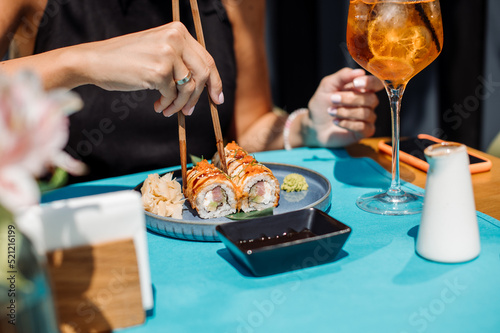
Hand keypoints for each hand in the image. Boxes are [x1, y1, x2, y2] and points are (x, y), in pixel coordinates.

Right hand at [81, 21, 222, 115]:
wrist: (95, 61)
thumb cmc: (126, 59)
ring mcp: (168, 54)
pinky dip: (166, 104)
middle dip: (198, 96)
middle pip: (203, 74)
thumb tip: (205, 85)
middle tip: (189, 111)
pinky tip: (157, 105)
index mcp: (178, 31)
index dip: (215, 81)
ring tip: (168, 109)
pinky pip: (172, 95)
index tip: (217, 98)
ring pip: (188, 87)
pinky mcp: (159, 71)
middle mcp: (175, 38)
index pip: (206, 59)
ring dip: (180, 104)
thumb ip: (181, 60)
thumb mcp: (158, 50)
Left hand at [304, 67, 383, 146]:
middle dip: (350, 99)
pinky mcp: (364, 132)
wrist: (314, 125)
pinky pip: (363, 127)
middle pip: (371, 99)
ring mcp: (367, 118)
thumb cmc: (322, 104)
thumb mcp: (328, 86)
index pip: (376, 83)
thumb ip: (342, 76)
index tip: (356, 83)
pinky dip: (348, 124)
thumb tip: (360, 72)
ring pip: (366, 113)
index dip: (370, 82)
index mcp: (362, 89)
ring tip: (331, 111)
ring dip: (346, 112)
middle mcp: (368, 103)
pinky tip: (336, 122)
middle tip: (333, 99)